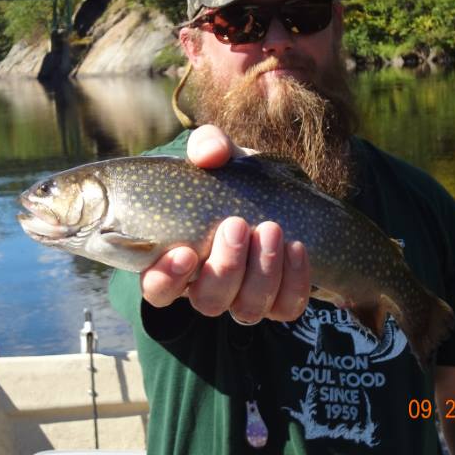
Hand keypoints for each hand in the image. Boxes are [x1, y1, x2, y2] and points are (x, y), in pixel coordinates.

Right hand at [139, 124, 310, 322]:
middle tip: (237, 224)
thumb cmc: (234, 178)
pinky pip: (286, 307)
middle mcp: (207, 287)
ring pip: (247, 309)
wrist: (280, 191)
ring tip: (272, 228)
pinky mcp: (279, 301)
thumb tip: (209, 154)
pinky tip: (297, 247)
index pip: (157, 289)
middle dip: (225, 267)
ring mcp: (243, 298)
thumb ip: (208, 145)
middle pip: (208, 301)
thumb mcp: (220, 155)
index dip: (167, 280)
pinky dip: (293, 280)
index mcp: (178, 259)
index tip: (185, 253)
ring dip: (262, 272)